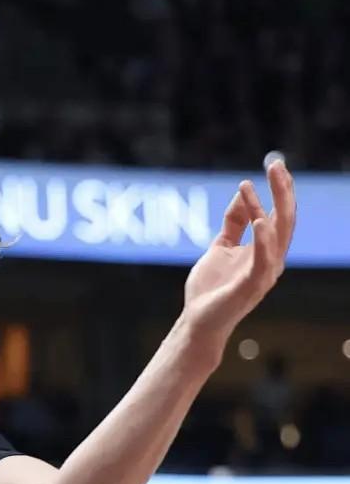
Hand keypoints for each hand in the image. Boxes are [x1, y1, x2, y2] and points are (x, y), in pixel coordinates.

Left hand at [181, 152, 296, 348]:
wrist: (198, 319)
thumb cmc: (211, 287)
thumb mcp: (221, 246)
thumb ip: (233, 223)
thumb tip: (243, 195)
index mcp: (265, 250)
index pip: (278, 214)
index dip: (277, 190)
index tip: (273, 165)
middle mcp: (271, 259)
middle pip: (284, 220)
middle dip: (282, 191)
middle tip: (277, 164)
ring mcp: (264, 273)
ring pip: (278, 235)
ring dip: (271, 206)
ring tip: (266, 182)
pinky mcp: (252, 285)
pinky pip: (263, 259)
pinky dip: (263, 239)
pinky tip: (259, 220)